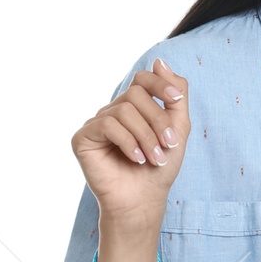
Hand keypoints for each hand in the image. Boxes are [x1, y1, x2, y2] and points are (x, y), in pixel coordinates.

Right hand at [71, 57, 189, 223]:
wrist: (143, 201)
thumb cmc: (159, 169)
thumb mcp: (177, 130)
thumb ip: (175, 97)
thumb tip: (159, 60)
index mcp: (133, 108)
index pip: (142, 79)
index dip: (160, 84)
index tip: (176, 100)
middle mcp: (112, 112)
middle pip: (135, 94)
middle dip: (157, 120)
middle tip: (168, 145)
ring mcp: (96, 124)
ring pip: (124, 111)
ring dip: (146, 136)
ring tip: (154, 159)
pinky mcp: (83, 138)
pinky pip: (107, 125)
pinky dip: (128, 142)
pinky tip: (136, 159)